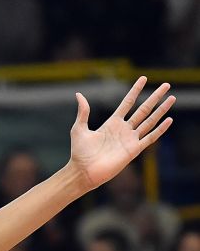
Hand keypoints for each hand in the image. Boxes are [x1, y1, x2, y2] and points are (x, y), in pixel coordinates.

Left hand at [68, 77, 174, 191]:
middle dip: (155, 97)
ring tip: (172, 98)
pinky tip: (169, 120)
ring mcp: (130, 139)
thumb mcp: (79, 128)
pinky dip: (160, 129)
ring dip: (161, 110)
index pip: (127, 103)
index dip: (135, 90)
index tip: (143, 78)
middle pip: (143, 109)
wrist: (84, 171)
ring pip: (150, 121)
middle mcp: (123, 129)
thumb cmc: (79, 152)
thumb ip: (83, 112)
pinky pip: (150, 137)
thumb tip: (79, 94)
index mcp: (112, 123)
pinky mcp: (134, 150)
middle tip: (166, 85)